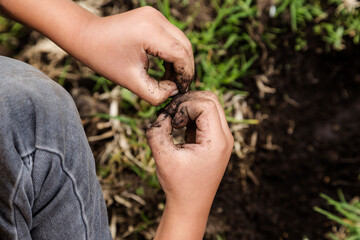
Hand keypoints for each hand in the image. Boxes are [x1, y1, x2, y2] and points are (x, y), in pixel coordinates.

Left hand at [0, 2, 193, 105]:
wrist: (86, 36)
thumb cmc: (103, 58)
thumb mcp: (130, 81)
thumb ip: (155, 93)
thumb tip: (174, 91)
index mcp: (149, 31)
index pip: (181, 54)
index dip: (185, 75)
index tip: (180, 90)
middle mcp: (156, 19)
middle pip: (185, 46)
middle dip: (185, 68)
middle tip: (178, 87)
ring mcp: (156, 15)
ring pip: (181, 41)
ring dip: (180, 62)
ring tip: (170, 80)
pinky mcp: (154, 17)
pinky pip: (172, 37)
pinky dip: (173, 53)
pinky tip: (166, 68)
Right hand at [146, 91, 232, 238]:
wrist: (190, 205)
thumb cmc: (178, 184)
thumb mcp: (163, 157)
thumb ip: (157, 132)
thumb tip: (162, 114)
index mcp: (217, 141)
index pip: (206, 104)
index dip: (185, 105)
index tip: (172, 122)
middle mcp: (225, 137)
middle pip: (211, 99)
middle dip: (188, 102)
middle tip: (171, 118)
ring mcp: (222, 138)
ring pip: (210, 105)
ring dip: (189, 107)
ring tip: (174, 123)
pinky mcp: (215, 140)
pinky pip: (206, 116)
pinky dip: (191, 115)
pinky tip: (179, 128)